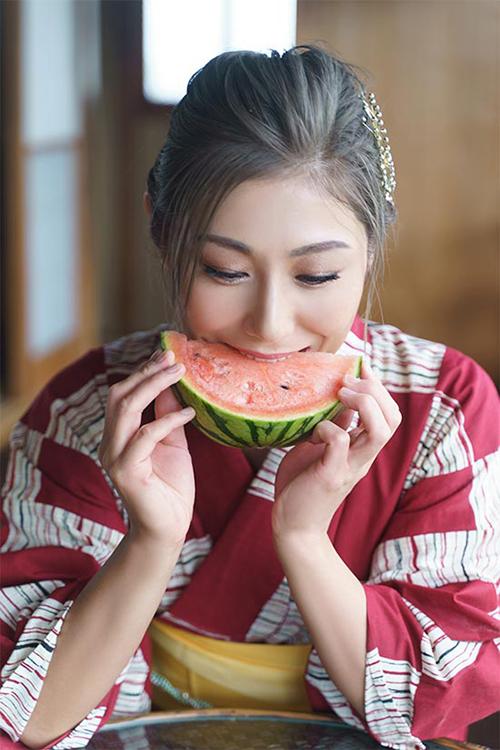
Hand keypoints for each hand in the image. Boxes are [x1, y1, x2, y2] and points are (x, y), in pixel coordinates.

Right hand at [98, 348, 195, 545]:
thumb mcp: (172, 442)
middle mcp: (110, 443)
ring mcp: (114, 457)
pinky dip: (168, 420)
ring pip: (126, 409)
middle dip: (146, 373)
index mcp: (118, 435)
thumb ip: (166, 415)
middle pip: (120, 396)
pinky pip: (146, 436)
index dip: (142, 372)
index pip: (123, 394)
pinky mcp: (126, 471)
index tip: (166, 354)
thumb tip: (171, 384)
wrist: (168, 528)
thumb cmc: (171, 486)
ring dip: (154, 386)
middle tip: (173, 358)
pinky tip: (189, 413)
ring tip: (180, 374)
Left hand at [272, 360, 401, 539]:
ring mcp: (350, 466)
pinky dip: (329, 428)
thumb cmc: (304, 484)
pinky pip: (340, 443)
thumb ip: (335, 427)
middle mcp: (363, 457)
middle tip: (347, 382)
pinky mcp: (330, 474)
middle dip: (376, 391)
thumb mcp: (321, 448)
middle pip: (393, 419)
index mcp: (363, 449)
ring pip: (380, 431)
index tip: (358, 368)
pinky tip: (314, 430)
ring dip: (364, 404)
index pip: (390, 414)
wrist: (293, 524)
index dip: (380, 388)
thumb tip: (338, 400)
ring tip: (342, 394)